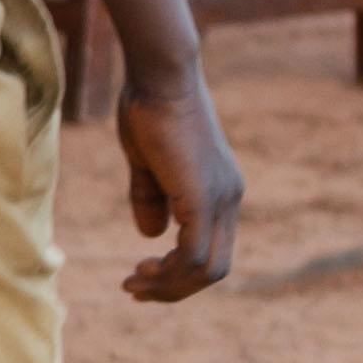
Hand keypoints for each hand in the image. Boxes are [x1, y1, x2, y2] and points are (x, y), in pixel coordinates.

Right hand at [116, 66, 243, 302]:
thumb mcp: (147, 162)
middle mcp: (230, 197)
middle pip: (215, 268)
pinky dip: (168, 272)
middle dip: (174, 287)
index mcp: (220, 190)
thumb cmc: (149, 108)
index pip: (212, 249)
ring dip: (168, 285)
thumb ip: (151, 198)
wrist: (159, 75)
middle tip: (135, 287)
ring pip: (206, 269)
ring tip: (133, 283)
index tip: (141, 273)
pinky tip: (140, 270)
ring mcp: (221, 198)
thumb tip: (152, 235)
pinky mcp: (204, 198)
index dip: (178, 271)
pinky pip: (193, 255)